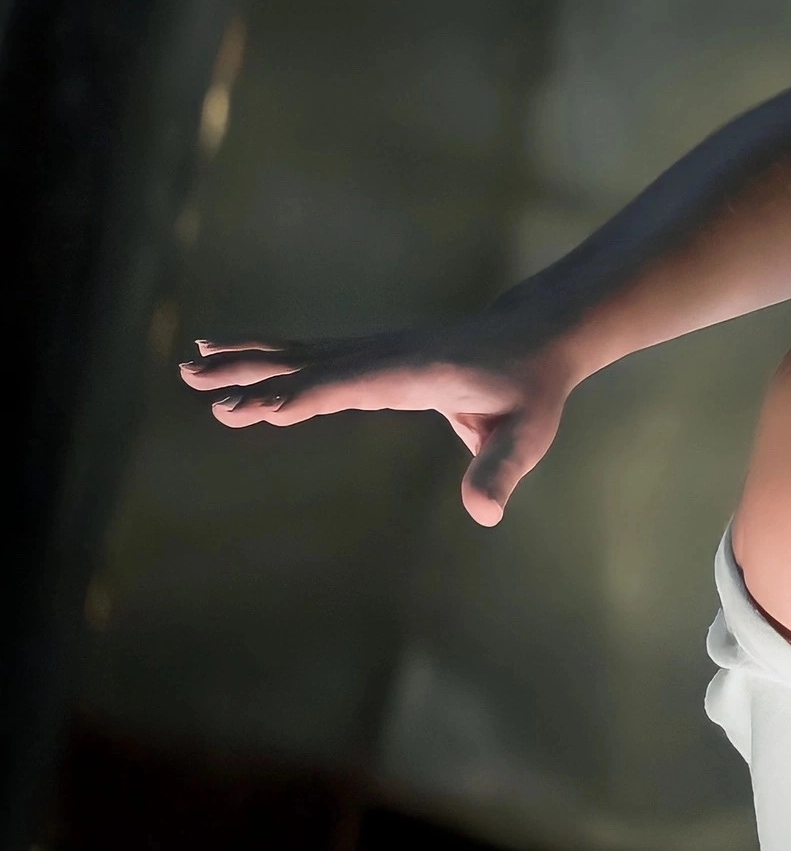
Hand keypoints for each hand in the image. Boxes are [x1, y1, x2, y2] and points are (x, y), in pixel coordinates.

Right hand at [180, 321, 573, 524]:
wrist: (538, 335)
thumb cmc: (533, 388)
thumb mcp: (529, 432)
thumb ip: (504, 469)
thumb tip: (484, 514)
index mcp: (416, 372)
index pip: (348, 385)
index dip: (299, 397)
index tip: (250, 407)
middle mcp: (387, 355)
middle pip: (311, 365)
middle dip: (255, 376)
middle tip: (197, 380)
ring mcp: (377, 350)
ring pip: (303, 355)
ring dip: (247, 361)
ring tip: (191, 365)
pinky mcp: (373, 355)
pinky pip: (313, 356)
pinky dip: (269, 357)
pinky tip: (231, 356)